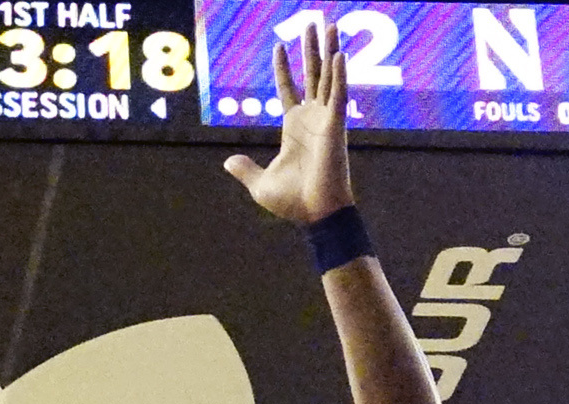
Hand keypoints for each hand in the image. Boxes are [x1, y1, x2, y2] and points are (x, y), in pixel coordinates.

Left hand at [223, 22, 354, 224]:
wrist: (316, 214)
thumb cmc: (293, 203)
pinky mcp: (337, 126)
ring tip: (329, 26)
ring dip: (329, 51)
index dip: (283, 68)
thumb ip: (245, 170)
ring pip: (328, 77)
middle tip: (312, 23)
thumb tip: (228, 163)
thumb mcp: (260, 185)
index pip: (288, 88)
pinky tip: (339, 55)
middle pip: (312, 74)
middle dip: (311, 49)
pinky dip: (340, 75)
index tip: (278, 46)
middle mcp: (312, 118)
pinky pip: (339, 95)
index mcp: (294, 127)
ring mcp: (326, 120)